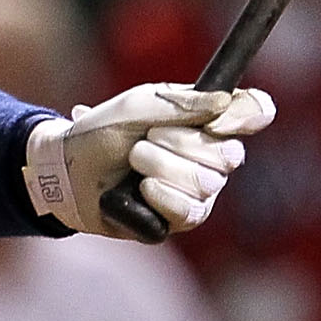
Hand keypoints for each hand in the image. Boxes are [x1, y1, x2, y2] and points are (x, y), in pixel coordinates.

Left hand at [24, 83, 274, 237]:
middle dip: (176, 144)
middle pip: (227, 153)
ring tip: (133, 163)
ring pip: (206, 183)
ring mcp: (200, 190)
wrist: (66, 169)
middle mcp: (211, 156)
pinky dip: (160, 197)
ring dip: (159, 168)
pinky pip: (189, 211)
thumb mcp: (137, 105)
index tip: (222, 117)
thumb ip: (182, 102)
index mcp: (206, 119)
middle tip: (142, 142)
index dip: (248, 114)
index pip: (254, 111)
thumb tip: (225, 103)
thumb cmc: (100, 132)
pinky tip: (139, 190)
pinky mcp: (181, 219)